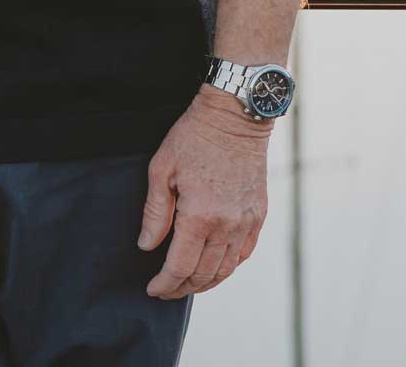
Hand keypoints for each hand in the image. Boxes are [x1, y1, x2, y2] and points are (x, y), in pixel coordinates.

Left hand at [138, 85, 272, 298]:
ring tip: (188, 284)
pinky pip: (244, 253)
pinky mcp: (258, 215)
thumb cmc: (194, 137)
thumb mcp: (162, 169)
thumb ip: (155, 212)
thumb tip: (147, 244)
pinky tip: (216, 267)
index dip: (165, 284)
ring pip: (226, 269)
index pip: (180, 266)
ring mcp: (246, 221)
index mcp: (200, 216)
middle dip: (182, 287)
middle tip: (167, 290)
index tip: (153, 289)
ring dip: (206, 282)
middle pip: (204, 273)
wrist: (234, 116)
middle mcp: (227, 225)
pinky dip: (229, 267)